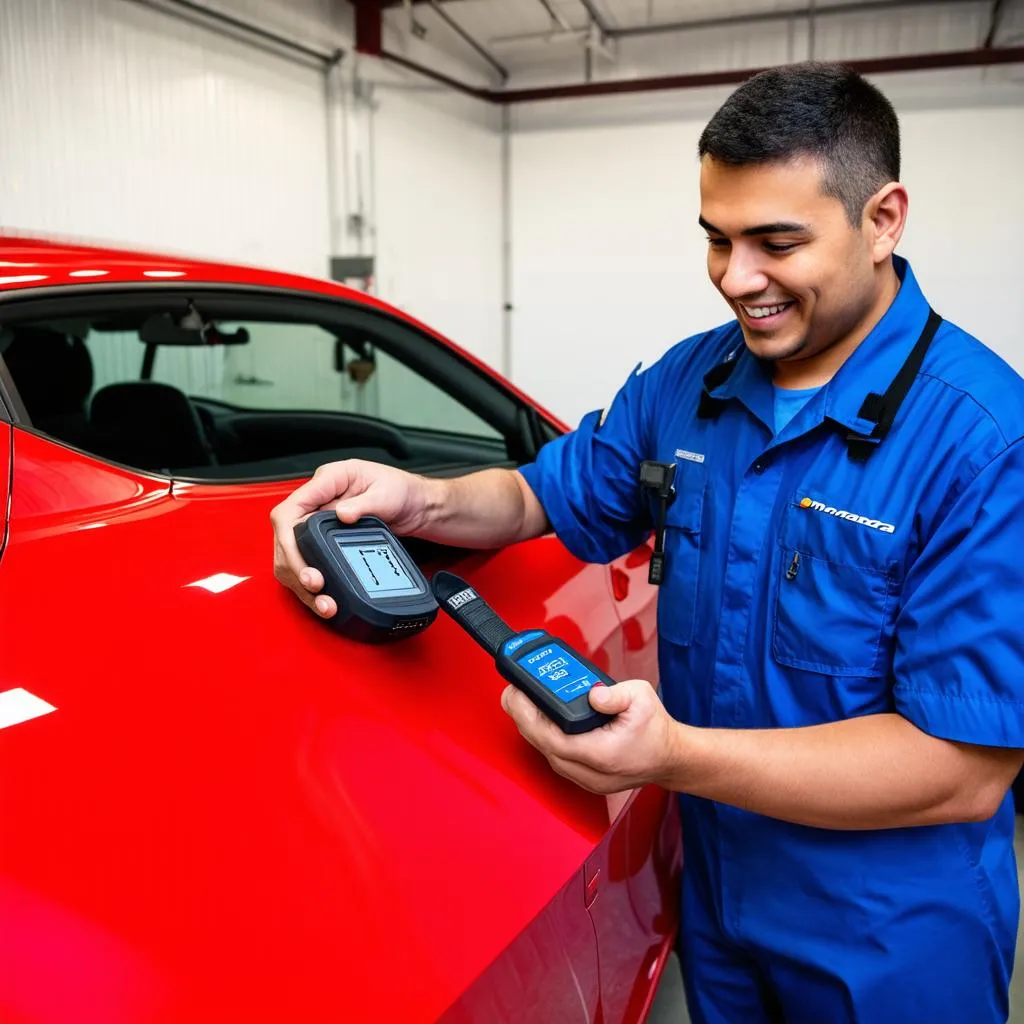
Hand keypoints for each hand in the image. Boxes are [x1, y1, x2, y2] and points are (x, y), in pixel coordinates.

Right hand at [271, 459, 433, 618]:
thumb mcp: (387, 494)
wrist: (416, 505)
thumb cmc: (401, 491)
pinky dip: (310, 585)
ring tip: (322, 602)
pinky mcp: (323, 540)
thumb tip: (341, 513)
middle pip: (285, 538)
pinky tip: (322, 598)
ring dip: (301, 582)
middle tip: (315, 586)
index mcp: (327, 480)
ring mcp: (317, 522)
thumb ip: (364, 504)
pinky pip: (305, 563)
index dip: (288, 539)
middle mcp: (317, 501)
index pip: (289, 511)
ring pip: (290, 556)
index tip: (302, 562)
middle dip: (296, 567)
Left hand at [501, 680, 680, 794]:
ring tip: (520, 702)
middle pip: (542, 745)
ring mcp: (586, 778)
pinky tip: (536, 719)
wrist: (671, 758)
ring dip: (530, 727)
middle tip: (512, 692)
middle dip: (522, 717)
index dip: (528, 716)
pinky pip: (555, 756)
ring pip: (546, 753)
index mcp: (602, 754)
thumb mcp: (641, 698)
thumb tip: (592, 694)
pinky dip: (542, 736)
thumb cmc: (657, 730)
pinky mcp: (584, 776)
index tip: (517, 694)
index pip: (552, 738)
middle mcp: (590, 772)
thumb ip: (615, 694)